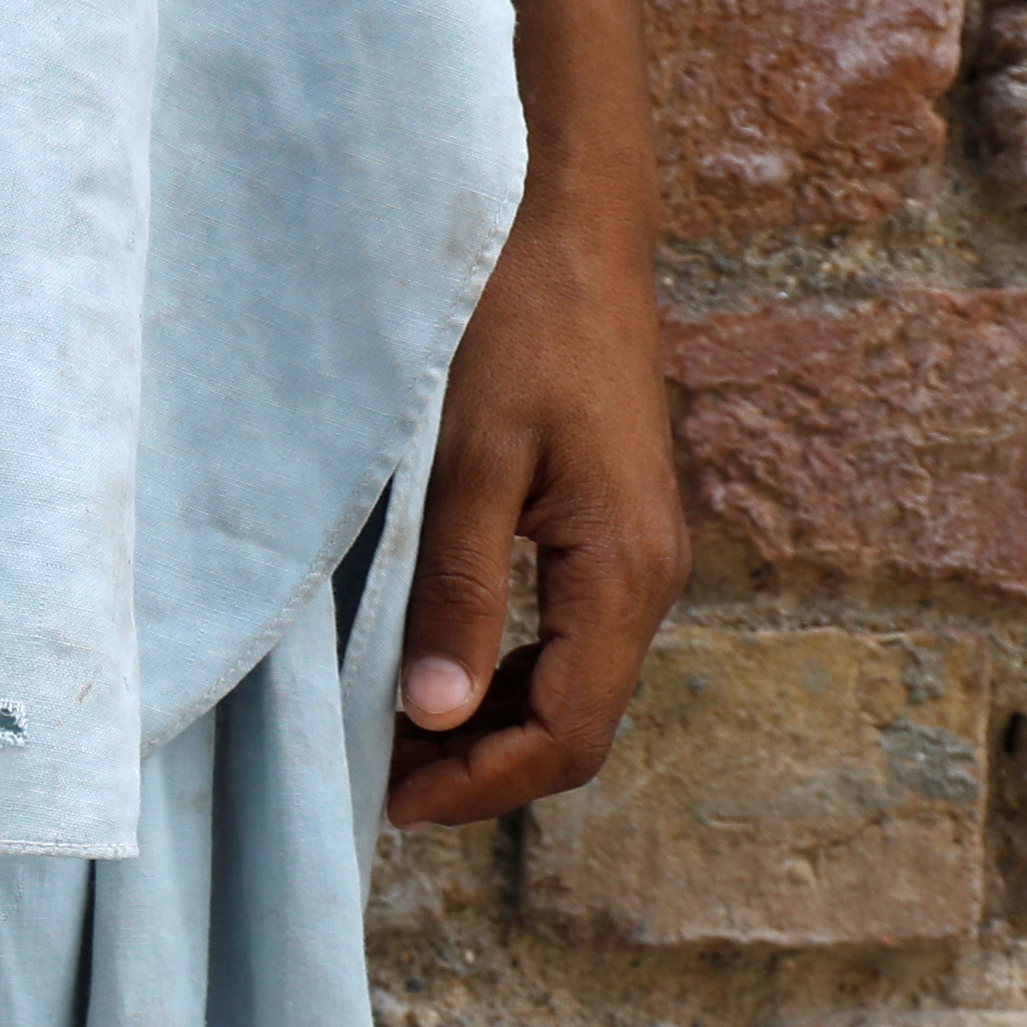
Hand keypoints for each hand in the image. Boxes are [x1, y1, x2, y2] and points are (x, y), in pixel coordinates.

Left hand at [382, 190, 687, 835]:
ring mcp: (636, 553)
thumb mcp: (466, 462)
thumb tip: (433, 717)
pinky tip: (434, 666)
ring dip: (487, 725)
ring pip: (573, 688)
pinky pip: (567, 639)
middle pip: (578, 726)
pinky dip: (503, 674)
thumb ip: (455, 593)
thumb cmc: (513, 322)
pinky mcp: (613, 530)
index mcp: (624, 567)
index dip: (483, 787)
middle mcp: (649, 573)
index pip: (570, 734)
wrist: (566, 224)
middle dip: (482, 768)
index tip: (393, 802)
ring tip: (391, 730)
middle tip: (378, 776)